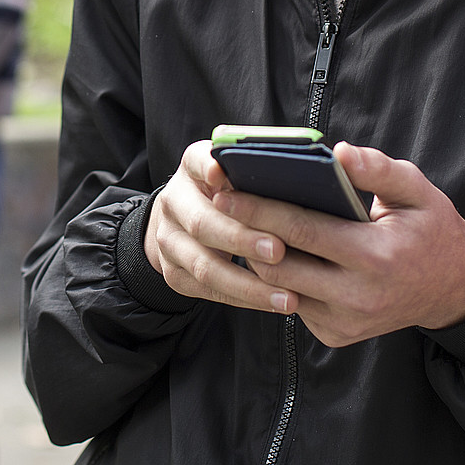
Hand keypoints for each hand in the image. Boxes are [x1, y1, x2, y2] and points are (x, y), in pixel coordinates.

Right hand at [144, 139, 295, 310]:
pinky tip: (272, 304)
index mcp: (192, 168)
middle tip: (279, 250)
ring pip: (204, 265)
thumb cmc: (230, 194)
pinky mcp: (173, 272)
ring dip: (248, 284)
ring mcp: (168, 239)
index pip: (196, 160)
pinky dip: (243, 299)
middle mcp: (173, 201)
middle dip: (241, 239)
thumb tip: (295, 173)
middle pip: (201, 222)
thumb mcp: (237, 174)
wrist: (184, 221)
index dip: (208, 166)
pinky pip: (208, 291)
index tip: (221, 172)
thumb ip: (256, 173)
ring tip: (286, 296)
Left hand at [212, 141, 464, 346]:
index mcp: (376, 257)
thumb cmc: (431, 229)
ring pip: (279, 287)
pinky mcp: (337, 335)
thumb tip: (339, 153)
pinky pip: (293, 303)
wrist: (456, 289)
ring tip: (239, 222)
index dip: (259, 209)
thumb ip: (379, 169)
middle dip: (245, 232)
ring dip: (255, 255)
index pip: (301, 230)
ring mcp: (346, 322)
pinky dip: (278, 277)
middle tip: (219, 202)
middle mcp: (358, 297)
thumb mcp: (418, 191)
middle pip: (279, 264)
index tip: (225, 190)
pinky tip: (269, 249)